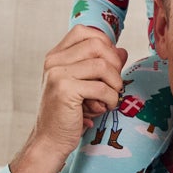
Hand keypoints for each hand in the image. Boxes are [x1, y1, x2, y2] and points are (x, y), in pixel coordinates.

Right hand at [10, 25, 127, 172]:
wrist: (50, 141)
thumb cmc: (69, 115)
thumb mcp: (86, 86)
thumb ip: (101, 67)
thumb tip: (122, 51)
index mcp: (56, 56)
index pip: (85, 32)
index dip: (105, 45)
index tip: (110, 65)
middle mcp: (54, 61)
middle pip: (97, 44)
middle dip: (114, 64)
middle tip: (114, 85)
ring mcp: (57, 73)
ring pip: (102, 65)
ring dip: (114, 84)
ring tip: (110, 99)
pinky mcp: (65, 89)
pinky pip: (101, 87)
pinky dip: (110, 99)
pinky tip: (104, 109)